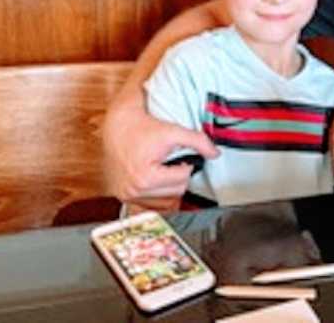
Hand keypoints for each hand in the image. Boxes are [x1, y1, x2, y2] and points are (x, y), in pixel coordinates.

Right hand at [103, 104, 218, 206]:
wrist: (118, 126)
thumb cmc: (142, 128)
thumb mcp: (173, 131)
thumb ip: (198, 141)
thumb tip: (215, 154)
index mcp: (145, 178)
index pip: (182, 181)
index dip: (185, 166)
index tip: (179, 157)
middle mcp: (133, 191)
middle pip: (175, 194)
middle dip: (178, 178)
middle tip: (171, 164)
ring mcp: (127, 196)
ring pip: (164, 204)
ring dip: (168, 190)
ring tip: (163, 172)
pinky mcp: (123, 197)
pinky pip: (149, 208)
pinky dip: (156, 198)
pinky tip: (157, 184)